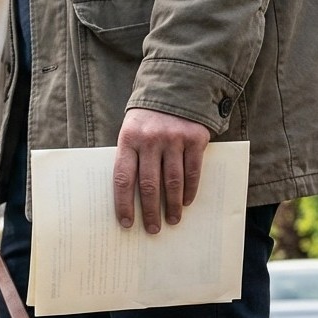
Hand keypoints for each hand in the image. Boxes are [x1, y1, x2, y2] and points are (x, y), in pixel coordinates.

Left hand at [112, 108, 210, 231]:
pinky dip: (190, 190)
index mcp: (128, 140)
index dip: (124, 204)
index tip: (127, 223)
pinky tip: (187, 202)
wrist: (175, 87)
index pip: (123, 179)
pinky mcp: (194, 138)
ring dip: (173, 205)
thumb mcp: (132, 132)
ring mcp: (173, 138)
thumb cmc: (147, 119)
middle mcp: (150, 140)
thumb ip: (132, 158)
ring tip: (173, 220)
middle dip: (150, 212)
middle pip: (149, 185)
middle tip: (153, 229)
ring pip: (172, 181)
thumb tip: (132, 198)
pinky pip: (192, 171)